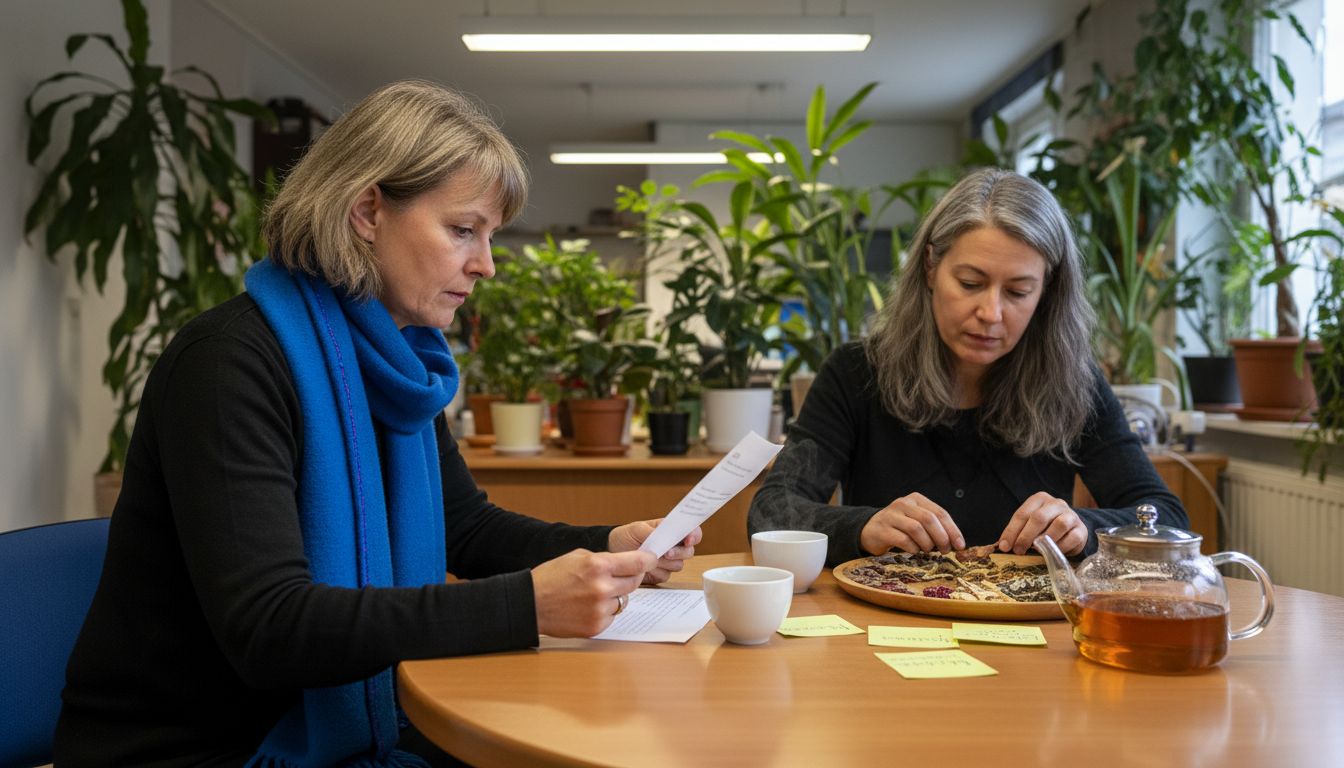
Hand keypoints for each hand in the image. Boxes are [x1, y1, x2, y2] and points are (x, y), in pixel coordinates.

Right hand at [532, 549, 656, 637]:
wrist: (531, 603)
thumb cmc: (552, 577)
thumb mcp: (577, 557)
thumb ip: (605, 559)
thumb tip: (628, 562)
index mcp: (598, 565)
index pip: (637, 562)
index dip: (648, 560)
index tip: (652, 559)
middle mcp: (602, 588)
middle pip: (634, 582)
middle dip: (630, 577)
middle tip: (620, 575)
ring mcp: (600, 609)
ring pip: (624, 600)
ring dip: (615, 595)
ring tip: (594, 592)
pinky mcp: (597, 626)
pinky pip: (612, 615)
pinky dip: (605, 611)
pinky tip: (587, 606)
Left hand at [609, 519, 702, 584]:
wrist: (612, 552)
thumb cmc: (625, 536)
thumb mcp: (636, 529)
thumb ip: (652, 532)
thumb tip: (664, 538)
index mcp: (671, 531)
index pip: (692, 532)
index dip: (694, 536)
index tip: (688, 540)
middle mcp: (673, 546)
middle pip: (689, 552)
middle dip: (678, 553)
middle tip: (666, 553)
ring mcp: (667, 561)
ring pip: (678, 566)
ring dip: (665, 563)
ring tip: (650, 559)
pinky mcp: (660, 574)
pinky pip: (665, 576)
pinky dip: (655, 572)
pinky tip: (645, 568)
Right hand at [860, 493, 965, 553]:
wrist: (870, 530)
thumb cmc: (900, 527)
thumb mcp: (917, 520)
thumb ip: (934, 527)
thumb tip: (955, 543)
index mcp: (916, 499)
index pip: (939, 512)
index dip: (953, 530)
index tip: (960, 545)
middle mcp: (903, 503)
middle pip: (929, 519)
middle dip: (941, 537)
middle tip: (945, 550)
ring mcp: (891, 516)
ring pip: (916, 528)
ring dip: (927, 543)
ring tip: (928, 550)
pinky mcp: (882, 530)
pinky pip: (903, 540)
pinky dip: (913, 549)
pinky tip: (914, 551)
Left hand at [998, 492, 1086, 555]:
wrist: (1071, 530)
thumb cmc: (1045, 527)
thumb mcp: (1030, 525)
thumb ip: (1018, 532)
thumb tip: (1004, 546)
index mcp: (1040, 499)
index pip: (1023, 514)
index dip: (1012, 531)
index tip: (1004, 546)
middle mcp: (1056, 504)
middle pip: (1039, 517)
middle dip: (1026, 536)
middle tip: (1018, 551)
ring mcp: (1071, 515)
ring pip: (1059, 525)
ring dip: (1045, 540)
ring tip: (1036, 550)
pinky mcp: (1081, 530)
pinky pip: (1071, 538)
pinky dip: (1060, 547)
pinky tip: (1052, 553)